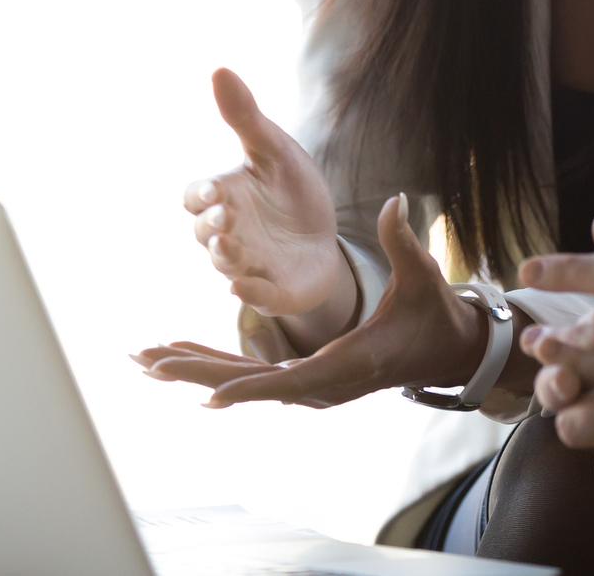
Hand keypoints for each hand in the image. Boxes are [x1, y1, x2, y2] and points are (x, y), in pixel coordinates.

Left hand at [136, 194, 491, 407]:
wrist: (446, 352)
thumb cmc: (435, 314)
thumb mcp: (422, 276)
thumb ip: (404, 241)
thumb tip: (395, 200)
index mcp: (351, 362)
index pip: (293, 380)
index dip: (250, 386)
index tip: (207, 393)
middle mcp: (325, 385)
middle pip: (251, 384)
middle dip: (197, 372)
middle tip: (146, 361)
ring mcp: (314, 387)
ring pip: (245, 381)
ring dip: (196, 368)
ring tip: (146, 358)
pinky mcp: (307, 381)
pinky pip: (253, 376)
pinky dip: (217, 365)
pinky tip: (182, 360)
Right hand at [185, 69, 353, 332]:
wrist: (325, 235)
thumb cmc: (290, 189)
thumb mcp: (274, 149)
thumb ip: (246, 117)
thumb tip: (219, 69)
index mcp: (227, 196)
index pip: (197, 197)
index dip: (200, 195)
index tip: (213, 190)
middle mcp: (229, 232)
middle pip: (204, 233)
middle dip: (210, 227)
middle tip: (225, 217)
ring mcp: (247, 263)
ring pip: (224, 264)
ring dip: (223, 257)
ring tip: (231, 248)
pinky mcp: (271, 290)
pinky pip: (254, 295)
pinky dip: (249, 292)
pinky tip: (246, 286)